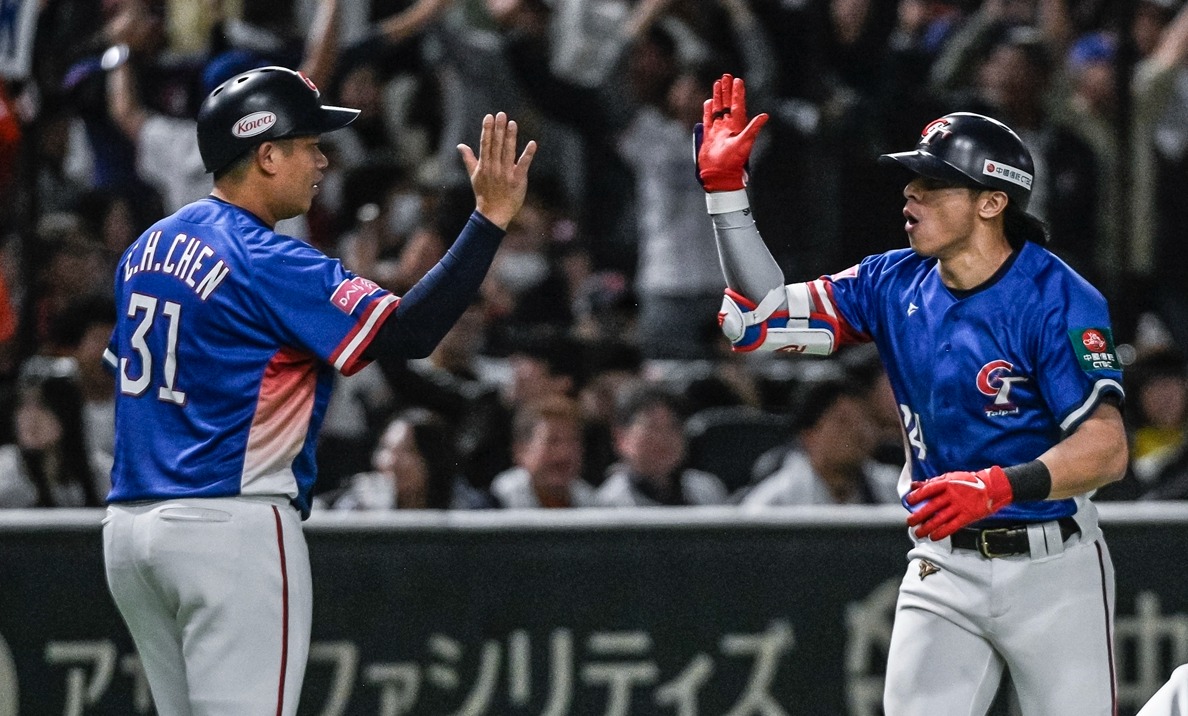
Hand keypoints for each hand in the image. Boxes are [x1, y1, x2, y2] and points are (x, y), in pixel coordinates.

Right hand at [458, 112, 536, 229]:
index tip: (489, 116)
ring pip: (508, 152)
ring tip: (512, 123)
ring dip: (511, 137)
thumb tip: (460, 145)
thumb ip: (468, 159)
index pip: (486, 144)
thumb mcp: (474, 176)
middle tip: (501, 114)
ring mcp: (506, 173)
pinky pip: (523, 165)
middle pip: (497, 145)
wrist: (493, 214)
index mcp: (484, 165)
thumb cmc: (484, 194)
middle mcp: (494, 167)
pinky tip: (532, 143)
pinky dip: (528, 154)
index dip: (487, 129)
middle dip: (498, 129)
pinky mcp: (518, 180)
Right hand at [694, 73, 768, 191]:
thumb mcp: (745, 143)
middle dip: (727, 90)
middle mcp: (728, 126)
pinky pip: (708, 119)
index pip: (738, 105)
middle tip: (727, 75)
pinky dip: (708, 110)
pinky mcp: (708, 136)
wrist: (719, 175)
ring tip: (717, 83)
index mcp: (738, 126)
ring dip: (718, 96)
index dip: (738, 93)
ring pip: (718, 108)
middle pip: (727, 103)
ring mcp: (718, 130)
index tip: (738, 80)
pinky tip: (709, 101)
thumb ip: (753, 128)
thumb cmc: (733, 161)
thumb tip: (765, 115)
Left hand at [905, 466, 1013, 539]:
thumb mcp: (950, 477)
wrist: (992, 487)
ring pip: (940, 519)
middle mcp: (952, 495)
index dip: (917, 496)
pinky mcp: (967, 516)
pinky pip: (952, 526)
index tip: (908, 502)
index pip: (928, 490)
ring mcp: (960, 506)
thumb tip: (914, 485)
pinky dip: (941, 532)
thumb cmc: (969, 482)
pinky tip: (933, 537)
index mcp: (947, 483)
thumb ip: (932, 482)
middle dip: (919, 516)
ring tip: (918, 533)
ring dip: (927, 527)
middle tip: (909, 522)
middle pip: (932, 507)